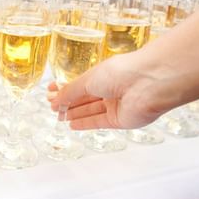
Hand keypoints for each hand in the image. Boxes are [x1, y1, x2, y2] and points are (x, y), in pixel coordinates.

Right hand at [48, 53, 165, 129]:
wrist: (147, 84)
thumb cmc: (121, 72)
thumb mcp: (88, 79)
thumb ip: (69, 92)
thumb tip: (54, 100)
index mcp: (103, 74)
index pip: (80, 83)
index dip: (65, 88)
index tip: (50, 92)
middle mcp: (109, 89)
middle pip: (84, 98)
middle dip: (68, 102)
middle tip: (51, 106)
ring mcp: (115, 105)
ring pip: (90, 110)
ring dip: (74, 113)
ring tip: (58, 116)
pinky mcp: (120, 120)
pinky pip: (99, 122)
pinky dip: (85, 124)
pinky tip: (72, 125)